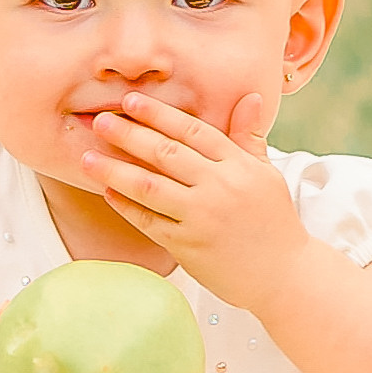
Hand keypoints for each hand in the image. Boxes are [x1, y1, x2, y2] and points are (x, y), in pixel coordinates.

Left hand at [81, 91, 308, 312]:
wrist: (284, 275)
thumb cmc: (274, 222)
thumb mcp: (266, 174)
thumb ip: (249, 137)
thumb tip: (249, 97)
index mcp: (239, 165)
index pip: (193, 130)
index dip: (159, 114)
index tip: (131, 101)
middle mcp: (219, 187)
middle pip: (166, 153)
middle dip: (128, 134)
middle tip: (99, 121)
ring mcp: (202, 217)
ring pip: (149, 186)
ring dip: (114, 170)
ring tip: (87, 158)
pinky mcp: (188, 246)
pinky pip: (148, 221)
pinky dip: (126, 206)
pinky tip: (107, 192)